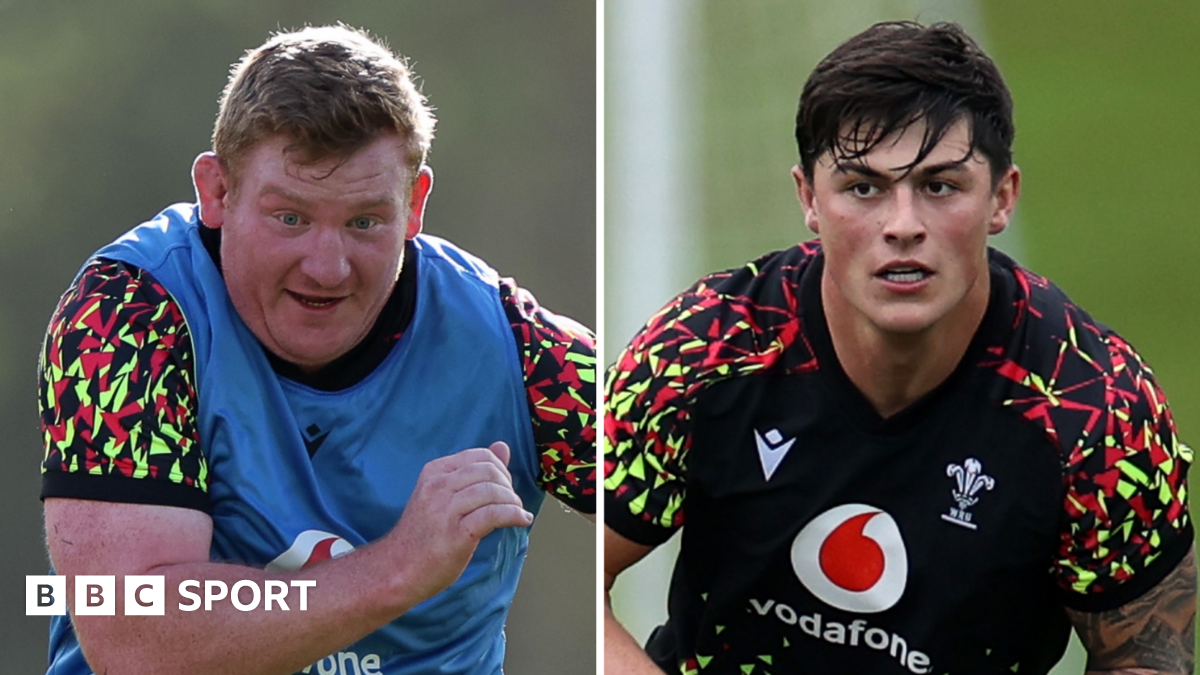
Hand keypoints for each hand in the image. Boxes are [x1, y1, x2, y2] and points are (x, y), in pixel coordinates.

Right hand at [384, 442, 532, 602]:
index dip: (501, 470)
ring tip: (518, 513)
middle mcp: (438, 486)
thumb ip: (472, 472)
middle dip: (508, 486)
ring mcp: (445, 510)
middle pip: (489, 471)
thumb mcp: (442, 495)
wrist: (396, 569)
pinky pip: (494, 514)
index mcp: (435, 472)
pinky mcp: (455, 534)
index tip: (504, 487)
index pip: (481, 456)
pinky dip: (514, 515)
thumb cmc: (422, 534)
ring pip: (493, 491)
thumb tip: (502, 446)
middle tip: (512, 502)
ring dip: (513, 502)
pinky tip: (522, 520)